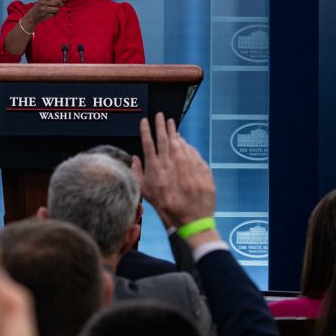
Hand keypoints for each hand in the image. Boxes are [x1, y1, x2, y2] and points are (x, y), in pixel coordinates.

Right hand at [24, 0, 65, 27]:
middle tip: (62, 4)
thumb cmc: (41, 7)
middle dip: (61, 4)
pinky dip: (54, 14)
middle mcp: (42, 3)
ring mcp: (43, 9)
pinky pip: (54, 14)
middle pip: (57, 3)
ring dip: (58, 9)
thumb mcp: (45, 1)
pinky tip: (50, 14)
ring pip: (57, 9)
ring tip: (54, 9)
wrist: (32, 16)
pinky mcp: (45, 15)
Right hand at [138, 113, 217, 246]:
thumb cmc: (165, 207)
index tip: (145, 120)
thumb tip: (135, 158)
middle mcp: (170, 164)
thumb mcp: (146, 193)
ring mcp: (187, 166)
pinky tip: (185, 143)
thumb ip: (138, 173)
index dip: (146, 131)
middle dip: (161, 125)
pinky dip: (187, 146)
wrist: (190, 220)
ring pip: (179, 144)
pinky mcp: (200, 169)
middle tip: (161, 115)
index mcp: (156, 169)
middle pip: (164, 139)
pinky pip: (193, 153)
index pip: (148, 144)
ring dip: (175, 133)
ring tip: (172, 125)